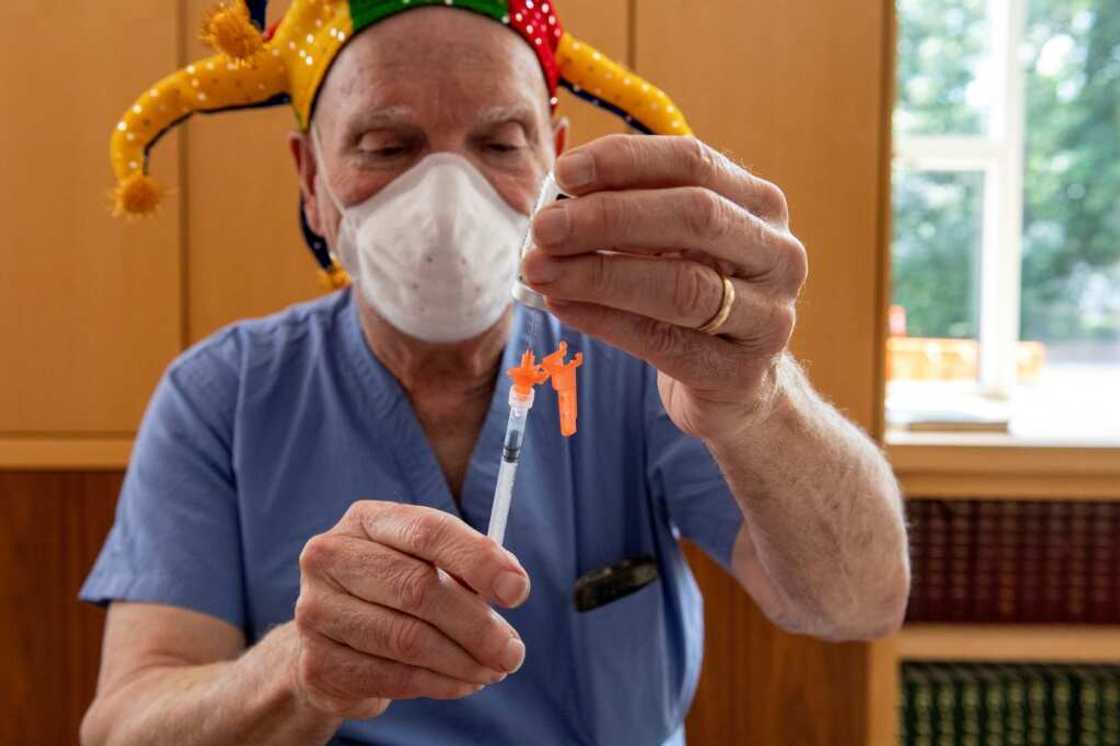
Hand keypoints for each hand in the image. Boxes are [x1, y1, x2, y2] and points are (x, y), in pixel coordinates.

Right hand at [292, 501, 530, 719]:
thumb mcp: (425, 563)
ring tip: (494, 669)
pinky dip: (441, 684)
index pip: (427, 531)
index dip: (478, 559)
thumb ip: (466, 567)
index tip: (518, 590)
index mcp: (365, 520)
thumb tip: (512, 584)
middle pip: (418, 589)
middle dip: (477, 625)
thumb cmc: (391, 592)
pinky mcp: (319, 662)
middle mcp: (331, 558)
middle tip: (513, 651)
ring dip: (463, 661)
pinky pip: (394, 677)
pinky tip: (464, 682)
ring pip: (408, 640)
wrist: (330, 642)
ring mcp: (317, 611)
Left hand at [521, 135, 807, 441]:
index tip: (564, 172)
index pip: (693, 162)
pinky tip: (562, 306)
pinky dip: (605, 321)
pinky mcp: (740, 374)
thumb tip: (555, 195)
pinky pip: (665, 342)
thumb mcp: (673, 246)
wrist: (736, 387)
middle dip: (609, 217)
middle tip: (543, 228)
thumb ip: (629, 214)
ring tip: (540, 270)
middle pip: (694, 217)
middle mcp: (777, 255)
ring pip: (682, 286)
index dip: (625, 162)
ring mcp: (768, 317)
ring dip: (599, 275)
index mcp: (759, 206)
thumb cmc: (693, 299)